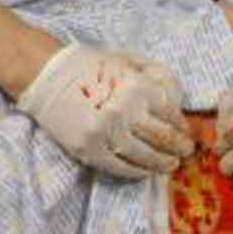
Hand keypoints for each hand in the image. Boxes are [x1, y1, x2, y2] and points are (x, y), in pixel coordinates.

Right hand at [18, 43, 193, 177]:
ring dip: (162, 163)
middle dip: (179, 147)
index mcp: (137, 87)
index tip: (187, 132)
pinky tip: (145, 171)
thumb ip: (152, 77)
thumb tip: (177, 102)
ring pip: (144, 156)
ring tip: (170, 164)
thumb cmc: (88, 66)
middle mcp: (125, 111)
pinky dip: (137, 172)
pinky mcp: (89, 149)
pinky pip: (120, 167)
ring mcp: (106, 133)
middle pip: (163, 137)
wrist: (45, 74)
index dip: (183, 126)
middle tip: (186, 151)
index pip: (171, 114)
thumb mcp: (125, 61)